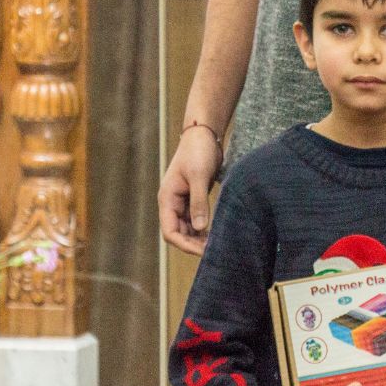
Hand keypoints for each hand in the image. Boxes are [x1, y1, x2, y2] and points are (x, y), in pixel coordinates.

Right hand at [158, 126, 221, 253]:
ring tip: (218, 245)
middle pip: (178, 233)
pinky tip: (217, 233)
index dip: (185, 245)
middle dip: (194, 244)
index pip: (170, 232)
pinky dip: (204, 228)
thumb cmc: (198, 151)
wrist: (204, 133)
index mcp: (167, 199)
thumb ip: (199, 202)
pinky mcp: (193, 198)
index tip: (204, 251)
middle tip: (214, 251)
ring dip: (199, 238)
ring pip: (188, 229)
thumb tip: (200, 228)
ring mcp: (182, 201)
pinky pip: (196, 220)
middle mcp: (172, 203)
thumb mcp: (199, 176)